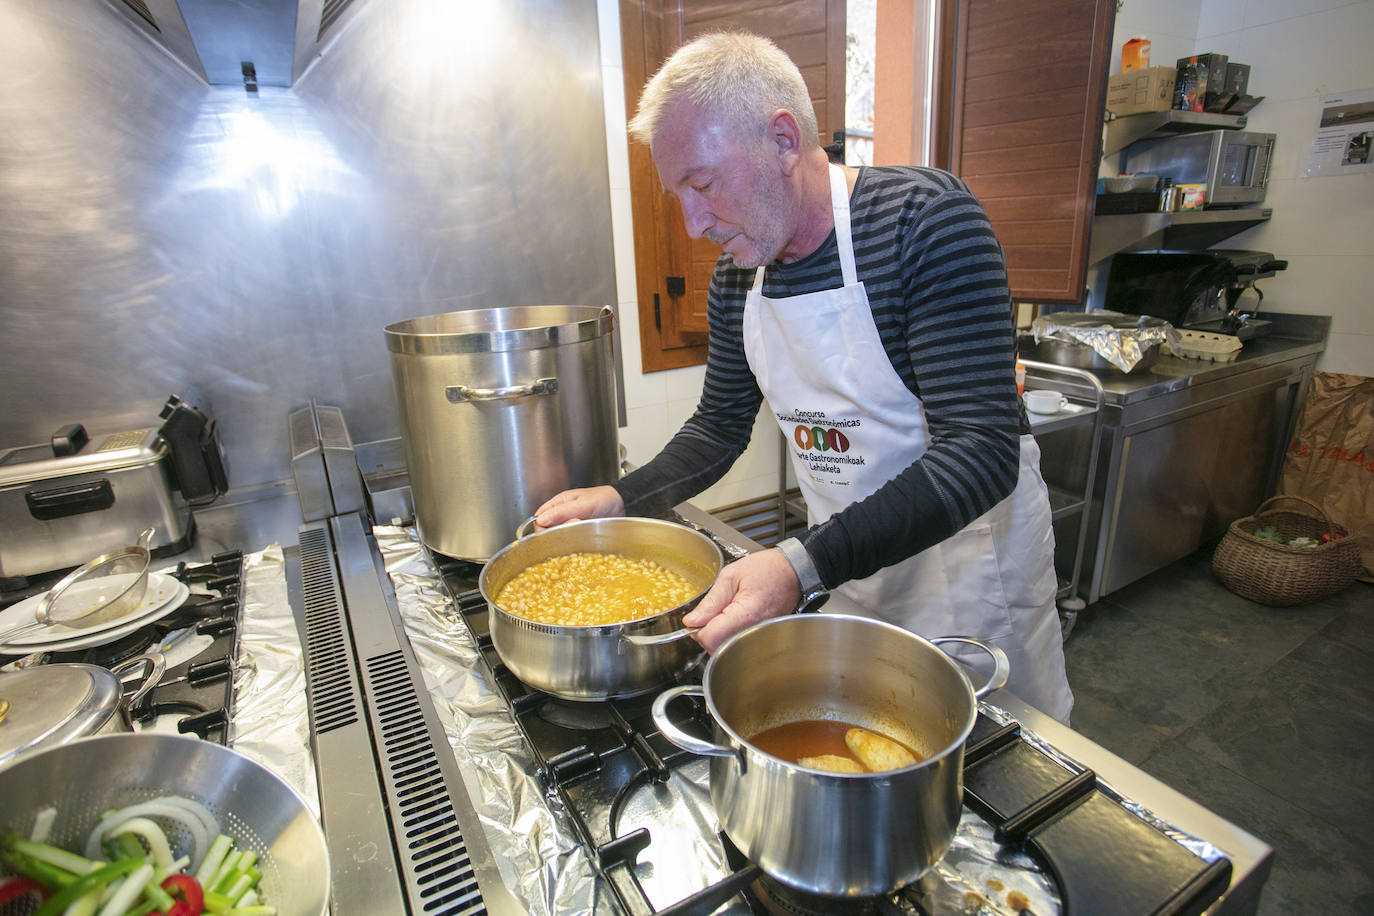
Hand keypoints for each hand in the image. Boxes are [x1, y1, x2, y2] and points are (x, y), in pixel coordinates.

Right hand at [533, 486, 624, 530]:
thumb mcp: (582, 504)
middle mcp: (562, 513)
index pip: (539, 518)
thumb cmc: (603, 499)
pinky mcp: (579, 531)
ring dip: (569, 534)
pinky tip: (584, 533)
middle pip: (548, 529)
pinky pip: (570, 538)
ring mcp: (571, 523)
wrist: (622, 504)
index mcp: (559, 503)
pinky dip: (575, 539)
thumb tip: (541, 520)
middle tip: (575, 523)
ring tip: (583, 525)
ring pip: (559, 535)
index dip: (542, 527)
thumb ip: (561, 512)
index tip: (553, 530)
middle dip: (559, 530)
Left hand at [683, 547, 800, 652]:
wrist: (793, 571)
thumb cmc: (767, 569)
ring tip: (726, 613)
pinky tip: (734, 620)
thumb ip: (710, 601)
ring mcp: (759, 636)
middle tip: (713, 612)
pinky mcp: (762, 638)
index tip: (698, 618)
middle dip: (707, 633)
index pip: (710, 638)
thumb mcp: (730, 576)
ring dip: (718, 635)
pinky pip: (738, 645)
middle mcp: (753, 631)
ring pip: (726, 649)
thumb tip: (692, 621)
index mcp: (744, 614)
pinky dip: (730, 636)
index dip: (697, 629)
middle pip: (716, 648)